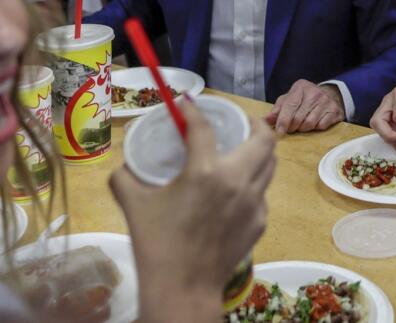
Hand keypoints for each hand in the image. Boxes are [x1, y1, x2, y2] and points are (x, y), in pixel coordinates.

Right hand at [111, 101, 276, 321]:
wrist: (183, 290)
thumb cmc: (156, 246)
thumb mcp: (132, 205)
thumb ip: (125, 178)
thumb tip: (124, 165)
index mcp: (205, 172)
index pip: (203, 127)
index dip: (194, 110)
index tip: (187, 104)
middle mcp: (237, 181)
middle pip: (263, 138)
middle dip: (253, 124)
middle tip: (238, 123)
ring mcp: (254, 203)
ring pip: (270, 164)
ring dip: (260, 151)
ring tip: (245, 149)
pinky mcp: (259, 222)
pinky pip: (262, 193)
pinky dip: (253, 183)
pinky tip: (237, 190)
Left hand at [266, 80, 345, 133]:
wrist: (329, 94)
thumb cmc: (305, 99)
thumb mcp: (290, 99)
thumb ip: (278, 109)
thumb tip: (265, 120)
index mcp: (300, 87)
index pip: (289, 106)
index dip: (283, 121)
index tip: (279, 132)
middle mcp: (314, 92)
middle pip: (298, 117)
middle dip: (292, 127)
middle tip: (291, 128)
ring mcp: (326, 101)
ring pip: (309, 123)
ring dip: (303, 128)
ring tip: (302, 125)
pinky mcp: (335, 110)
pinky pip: (321, 126)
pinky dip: (316, 128)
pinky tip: (315, 123)